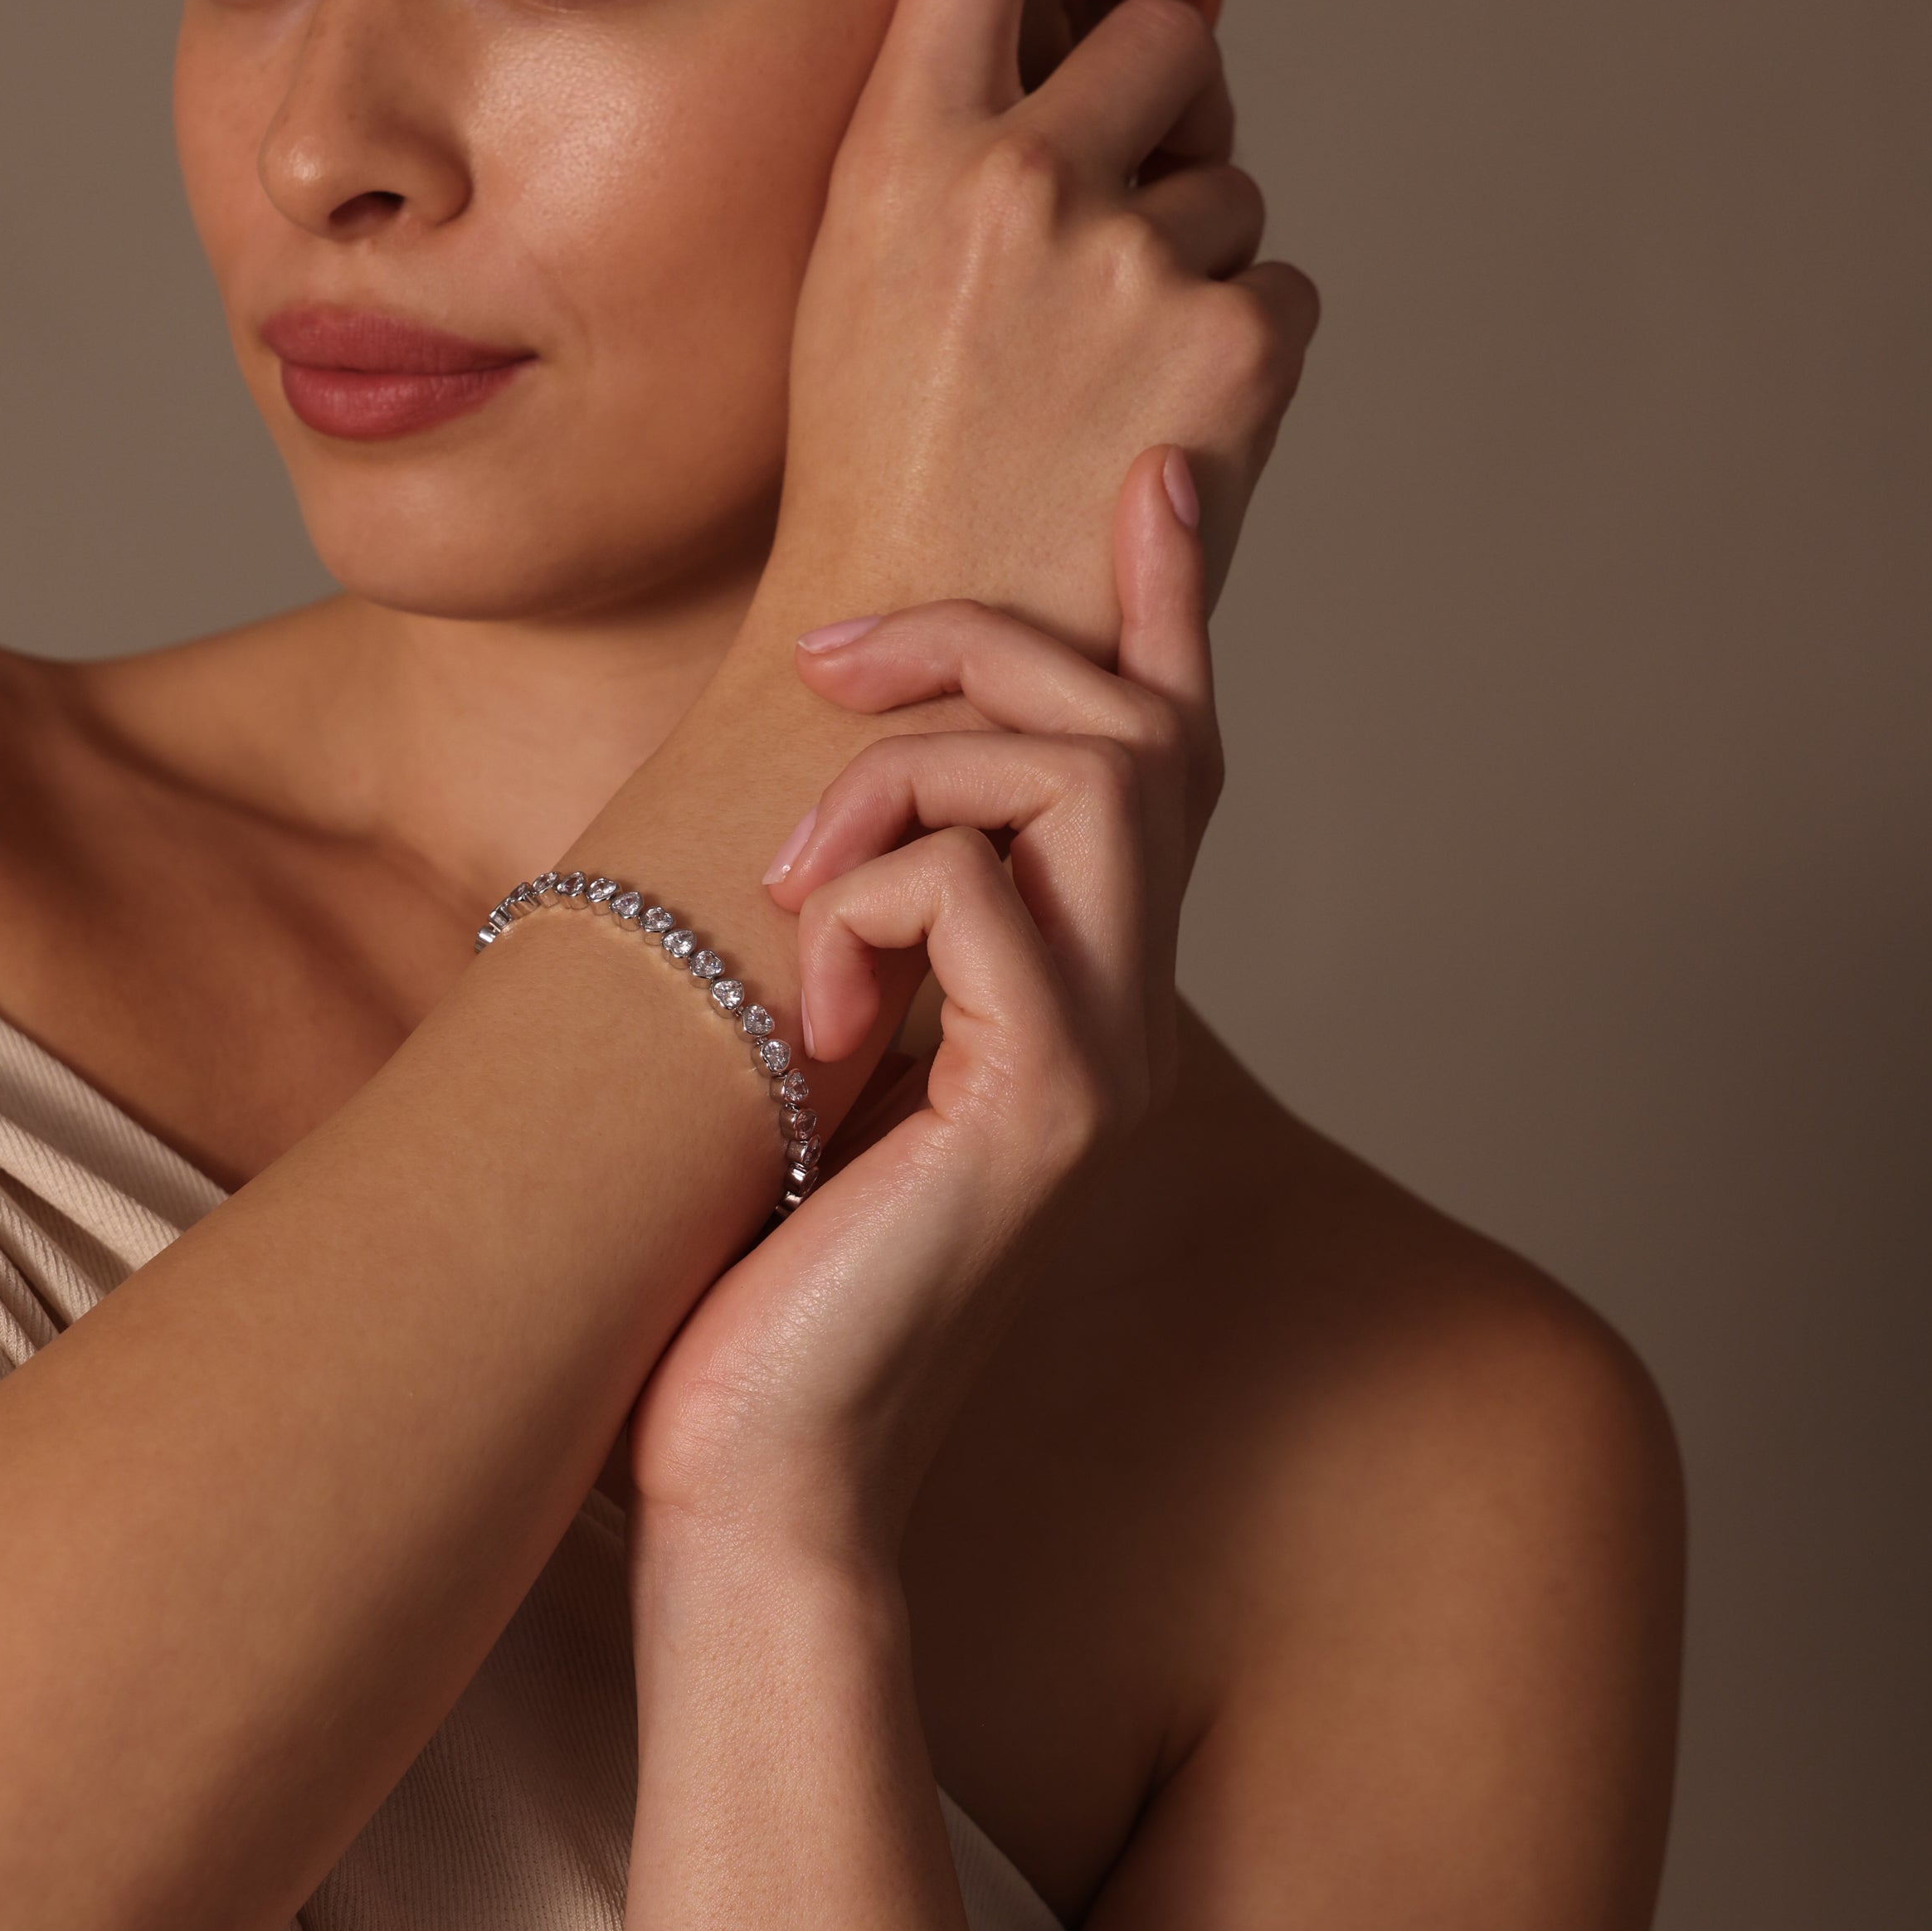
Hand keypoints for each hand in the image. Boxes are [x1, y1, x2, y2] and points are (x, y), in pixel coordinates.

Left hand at [630, 445, 1217, 1556]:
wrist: (760, 1453)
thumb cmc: (769, 1255)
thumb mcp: (827, 1042)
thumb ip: (873, 925)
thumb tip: (822, 796)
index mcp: (1079, 983)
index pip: (1171, 758)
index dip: (1169, 608)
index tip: (1158, 477)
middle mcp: (1128, 1008)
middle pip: (1135, 725)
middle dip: (977, 644)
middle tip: (829, 655)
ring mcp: (1106, 1056)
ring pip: (1087, 774)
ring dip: (909, 773)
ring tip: (792, 881)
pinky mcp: (1046, 1106)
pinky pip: (978, 889)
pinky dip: (867, 900)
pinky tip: (812, 1011)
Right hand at [765, 0, 1317, 655]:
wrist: (929, 665)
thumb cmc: (885, 490)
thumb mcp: (863, 294)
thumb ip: (963, 164)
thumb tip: (1120, 70)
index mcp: (895, 157)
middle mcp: (1011, 177)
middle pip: (1165, 37)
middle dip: (1160, 120)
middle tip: (1098, 265)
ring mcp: (1126, 254)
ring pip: (1225, 184)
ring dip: (1188, 264)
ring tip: (1098, 399)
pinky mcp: (1233, 338)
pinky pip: (1275, 285)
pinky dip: (1238, 351)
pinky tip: (1151, 438)